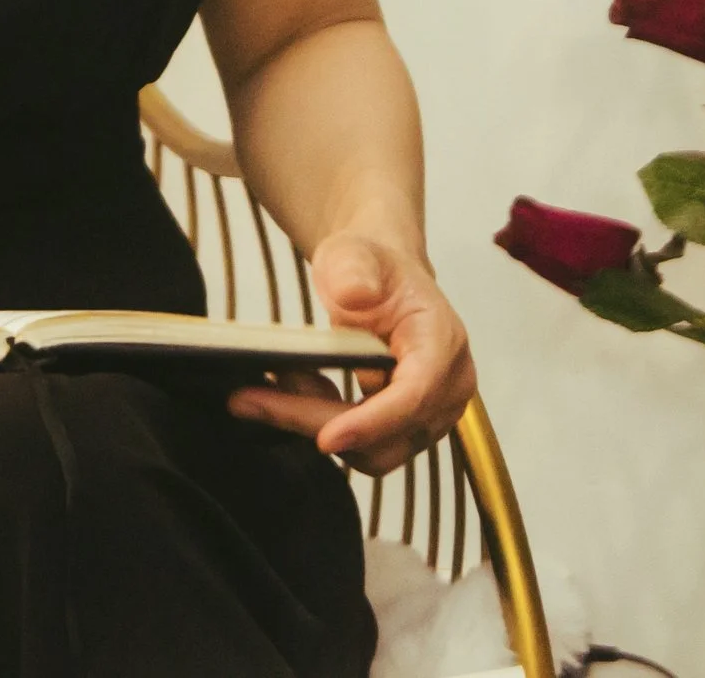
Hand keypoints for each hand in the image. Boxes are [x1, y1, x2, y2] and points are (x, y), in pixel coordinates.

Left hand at [225, 231, 475, 476]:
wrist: (382, 278)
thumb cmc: (372, 267)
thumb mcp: (354, 254)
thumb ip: (354, 270)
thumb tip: (355, 294)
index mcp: (442, 341)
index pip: (415, 395)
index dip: (372, 422)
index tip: (324, 438)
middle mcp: (448, 386)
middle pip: (387, 435)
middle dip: (319, 420)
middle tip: (256, 395)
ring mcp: (431, 414)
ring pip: (372, 451)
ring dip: (317, 423)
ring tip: (281, 380)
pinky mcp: (408, 430)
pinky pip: (365, 448)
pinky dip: (325, 425)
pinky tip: (299, 391)